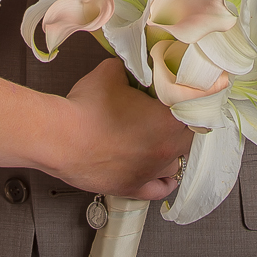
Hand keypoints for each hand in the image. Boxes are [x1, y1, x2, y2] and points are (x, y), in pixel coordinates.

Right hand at [51, 59, 192, 200]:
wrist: (61, 138)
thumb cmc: (86, 109)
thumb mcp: (111, 72)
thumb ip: (129, 68)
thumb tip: (133, 66)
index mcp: (169, 120)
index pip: (195, 110)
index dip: (189, 101)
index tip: (180, 96)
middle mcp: (166, 150)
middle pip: (188, 138)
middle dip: (179, 125)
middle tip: (165, 115)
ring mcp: (150, 172)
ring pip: (176, 164)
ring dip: (171, 151)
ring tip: (159, 140)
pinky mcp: (133, 188)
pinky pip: (160, 190)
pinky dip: (164, 181)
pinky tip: (163, 175)